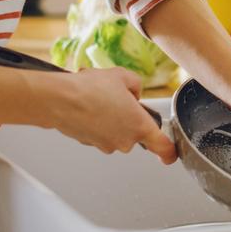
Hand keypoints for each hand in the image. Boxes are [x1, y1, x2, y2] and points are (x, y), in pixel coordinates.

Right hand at [48, 67, 176, 163]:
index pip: (163, 147)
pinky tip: (87, 106)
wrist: (60, 99)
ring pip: (115, 130)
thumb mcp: (123, 76)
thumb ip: (136, 85)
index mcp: (140, 127)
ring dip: (110, 117)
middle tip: (116, 99)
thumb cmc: (91, 89)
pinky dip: (96, 121)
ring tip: (98, 99)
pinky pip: (99, 132)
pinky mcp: (89, 144)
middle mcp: (125, 141)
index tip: (170, 155)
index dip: (168, 152)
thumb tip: (133, 93)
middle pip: (135, 132)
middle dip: (128, 116)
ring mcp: (106, 145)